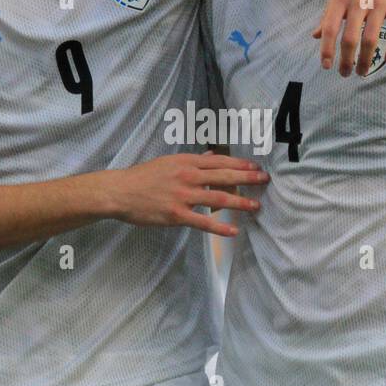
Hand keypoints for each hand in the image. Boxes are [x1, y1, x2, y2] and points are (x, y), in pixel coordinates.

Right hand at [108, 152, 267, 235]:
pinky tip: (233, 230)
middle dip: (248, 178)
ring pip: (219, 198)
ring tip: (255, 206)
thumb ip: (192, 160)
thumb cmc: (142, 177)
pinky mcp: (176, 214)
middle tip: (265, 180)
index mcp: (186, 161)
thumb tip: (212, 155)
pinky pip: (203, 222)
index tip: (255, 166)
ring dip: (240, 202)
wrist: (120, 191)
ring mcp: (183, 196)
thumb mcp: (168, 161)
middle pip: (225, 176)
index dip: (240, 163)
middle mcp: (188, 176)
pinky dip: (220, 227)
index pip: (220, 161)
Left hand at [314, 0, 385, 76]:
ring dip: (366, 59)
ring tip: (362, 71)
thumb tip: (315, 36)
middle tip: (346, 74)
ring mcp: (380, 1)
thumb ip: (328, 14)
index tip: (326, 66)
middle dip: (347, 61)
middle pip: (350, 38)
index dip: (326, 50)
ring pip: (371, 38)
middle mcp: (358, 0)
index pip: (329, 28)